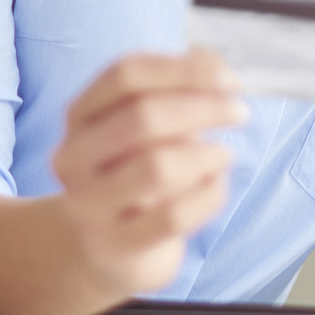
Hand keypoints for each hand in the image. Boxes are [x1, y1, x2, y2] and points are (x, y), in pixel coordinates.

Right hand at [51, 48, 247, 297]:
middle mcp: (74, 157)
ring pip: (157, 167)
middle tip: (240, 112)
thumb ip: (182, 84)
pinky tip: (214, 186)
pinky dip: (208, 195)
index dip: (184, 70)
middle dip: (204, 108)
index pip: (127, 74)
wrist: (111, 247)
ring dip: (206, 154)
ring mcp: (90, 205)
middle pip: (142, 117)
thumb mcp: (152, 122)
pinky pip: (174, 216)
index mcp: (80, 114)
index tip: (230, 79)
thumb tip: (214, 67)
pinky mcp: (117, 245)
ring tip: (224, 155)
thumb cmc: (139, 167)